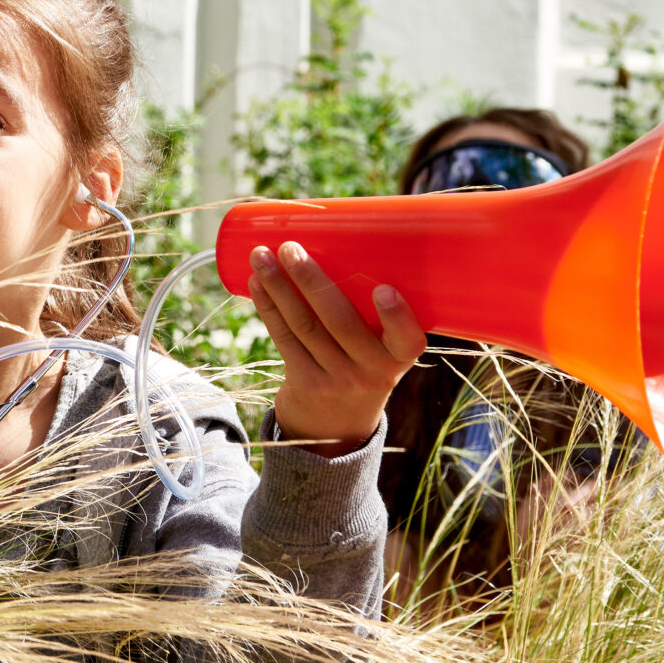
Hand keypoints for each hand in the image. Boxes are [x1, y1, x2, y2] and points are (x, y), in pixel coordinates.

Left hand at [250, 242, 426, 455]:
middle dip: (311, 281)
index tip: (385, 289)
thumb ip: (374, 311)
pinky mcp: (304, 382)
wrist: (339, 425)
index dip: (397, 318)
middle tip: (291, 247)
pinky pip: (284, 339)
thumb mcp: (384, 348)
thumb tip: (346, 237)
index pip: (407, 341)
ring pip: (304, 327)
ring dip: (278, 286)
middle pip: (340, 323)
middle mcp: (371, 371)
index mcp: (399, 357)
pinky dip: (268, 306)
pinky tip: (256, 282)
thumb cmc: (365, 363)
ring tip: (261, 254)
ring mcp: (335, 379)